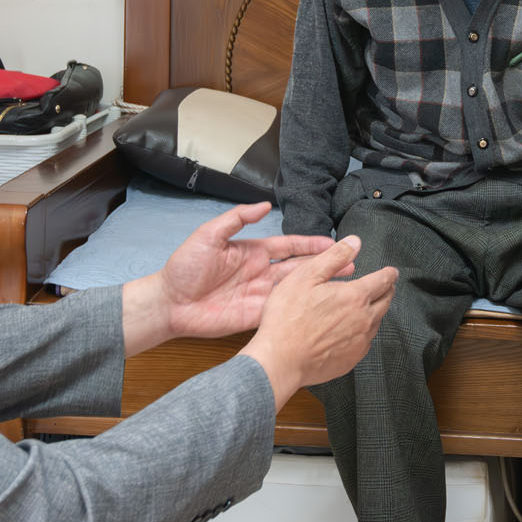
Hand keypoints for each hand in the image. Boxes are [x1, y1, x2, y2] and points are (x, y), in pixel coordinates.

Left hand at [123, 203, 343, 355]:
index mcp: (253, 252)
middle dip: (325, 265)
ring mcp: (260, 296)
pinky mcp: (256, 316)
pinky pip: (283, 312)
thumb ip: (236, 219)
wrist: (169, 303)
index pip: (289, 246)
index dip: (311, 244)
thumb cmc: (184, 267)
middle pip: (300, 268)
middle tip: (352, 263)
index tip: (334, 242)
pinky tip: (320, 309)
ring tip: (345, 285)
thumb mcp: (209, 235)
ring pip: (297, 290)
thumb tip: (265, 204)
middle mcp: (261, 273)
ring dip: (320, 288)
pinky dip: (302, 310)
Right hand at [240, 237, 396, 409]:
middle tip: (386, 286)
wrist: (280, 359)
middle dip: (388, 291)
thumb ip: (334, 257)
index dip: (389, 274)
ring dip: (376, 311)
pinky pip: (365, 342)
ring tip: (370, 306)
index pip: (383, 281)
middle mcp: (363, 320)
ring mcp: (359, 342)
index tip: (391, 272)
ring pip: (377, 322)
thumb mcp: (306, 276)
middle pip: (386, 302)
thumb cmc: (288, 317)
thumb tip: (354, 242)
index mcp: (355, 296)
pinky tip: (353, 330)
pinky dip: (364, 332)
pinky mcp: (351, 359)